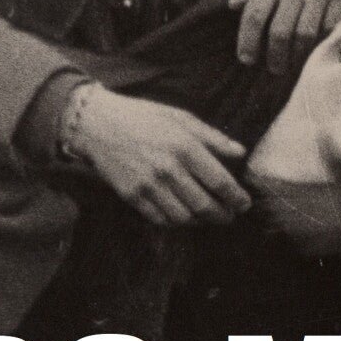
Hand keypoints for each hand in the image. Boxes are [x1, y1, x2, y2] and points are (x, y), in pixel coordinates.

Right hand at [63, 87, 251, 227]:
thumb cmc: (143, 117)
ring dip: (201, 222)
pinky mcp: (131, 195)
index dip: (236, 198)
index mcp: (185, 146)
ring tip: (208, 217)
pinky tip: (184, 216)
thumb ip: (213, 137)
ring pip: (184, 217)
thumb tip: (240, 152)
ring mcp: (148, 184)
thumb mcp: (181, 118)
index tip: (244, 204)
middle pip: (204, 205)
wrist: (97, 123)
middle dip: (223, 215)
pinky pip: (160, 219)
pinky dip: (176, 223)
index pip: (220, 182)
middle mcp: (168, 168)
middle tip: (230, 216)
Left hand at [230, 0, 340, 74]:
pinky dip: (322, 39)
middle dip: (274, 56)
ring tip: (293, 62)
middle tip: (274, 69)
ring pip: (305, 33)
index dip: (247, 41)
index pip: (254, 15)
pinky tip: (317, 46)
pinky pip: (331, 26)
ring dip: (297, 54)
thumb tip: (232, 6)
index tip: (246, 59)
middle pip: (279, 31)